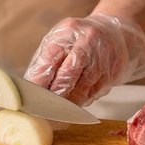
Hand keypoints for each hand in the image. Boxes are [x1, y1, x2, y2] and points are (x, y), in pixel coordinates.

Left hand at [24, 14, 144, 105]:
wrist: (113, 31)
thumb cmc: (78, 40)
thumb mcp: (59, 42)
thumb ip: (45, 63)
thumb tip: (30, 89)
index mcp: (68, 32)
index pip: (50, 61)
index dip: (40, 83)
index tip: (31, 99)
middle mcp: (87, 41)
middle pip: (68, 76)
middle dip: (54, 97)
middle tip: (44, 111)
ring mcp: (103, 56)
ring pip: (83, 89)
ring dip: (69, 103)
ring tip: (58, 113)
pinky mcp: (114, 71)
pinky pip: (95, 93)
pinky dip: (83, 100)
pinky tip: (76, 102)